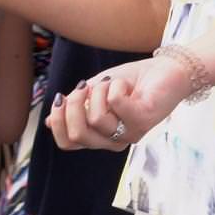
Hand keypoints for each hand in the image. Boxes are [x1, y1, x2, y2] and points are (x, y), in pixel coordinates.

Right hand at [43, 55, 189, 151]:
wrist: (166, 70)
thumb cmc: (131, 81)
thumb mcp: (94, 92)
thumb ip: (74, 107)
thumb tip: (48, 122)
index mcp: (100, 137)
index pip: (67, 144)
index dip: (57, 122)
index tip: (60, 98)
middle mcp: (114, 141)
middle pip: (77, 135)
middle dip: (72, 106)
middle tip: (82, 87)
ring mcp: (130, 134)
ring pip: (95, 119)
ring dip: (97, 93)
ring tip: (109, 84)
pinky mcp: (143, 121)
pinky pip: (114, 104)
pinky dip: (114, 87)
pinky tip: (124, 84)